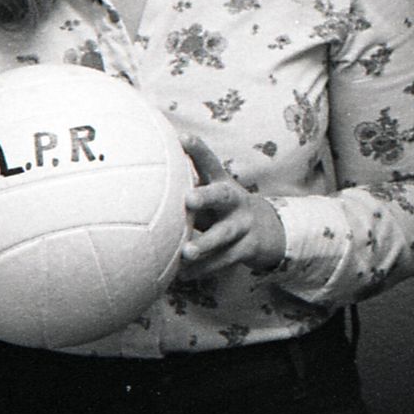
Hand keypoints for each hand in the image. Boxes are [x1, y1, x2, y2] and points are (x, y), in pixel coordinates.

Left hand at [179, 134, 287, 279]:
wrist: (267, 230)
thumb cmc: (222, 210)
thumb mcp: (211, 193)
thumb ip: (186, 185)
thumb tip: (146, 169)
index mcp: (222, 183)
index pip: (210, 162)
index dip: (197, 150)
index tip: (183, 138)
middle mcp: (235, 201)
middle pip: (222, 196)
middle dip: (206, 197)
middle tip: (188, 200)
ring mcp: (243, 225)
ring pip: (224, 234)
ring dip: (205, 243)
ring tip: (187, 252)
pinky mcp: (246, 248)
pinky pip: (224, 260)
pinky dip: (204, 269)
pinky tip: (184, 275)